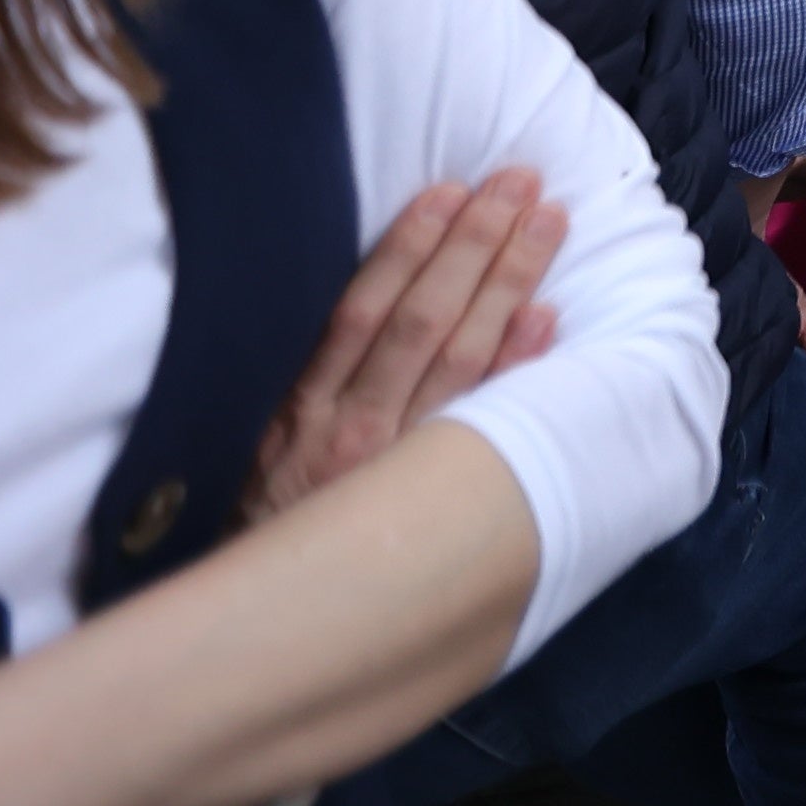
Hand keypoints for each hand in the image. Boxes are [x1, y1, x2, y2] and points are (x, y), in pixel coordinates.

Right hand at [249, 170, 562, 525]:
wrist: (273, 624)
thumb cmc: (268, 526)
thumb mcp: (257, 451)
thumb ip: (301, 383)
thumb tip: (359, 297)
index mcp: (300, 410)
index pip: (362, 309)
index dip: (408, 246)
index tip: (449, 191)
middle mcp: (351, 431)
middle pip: (423, 320)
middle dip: (474, 244)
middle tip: (520, 181)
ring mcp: (399, 466)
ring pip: (461, 358)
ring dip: (508, 283)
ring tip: (548, 222)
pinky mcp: (434, 498)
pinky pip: (484, 421)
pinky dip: (517, 366)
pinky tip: (548, 316)